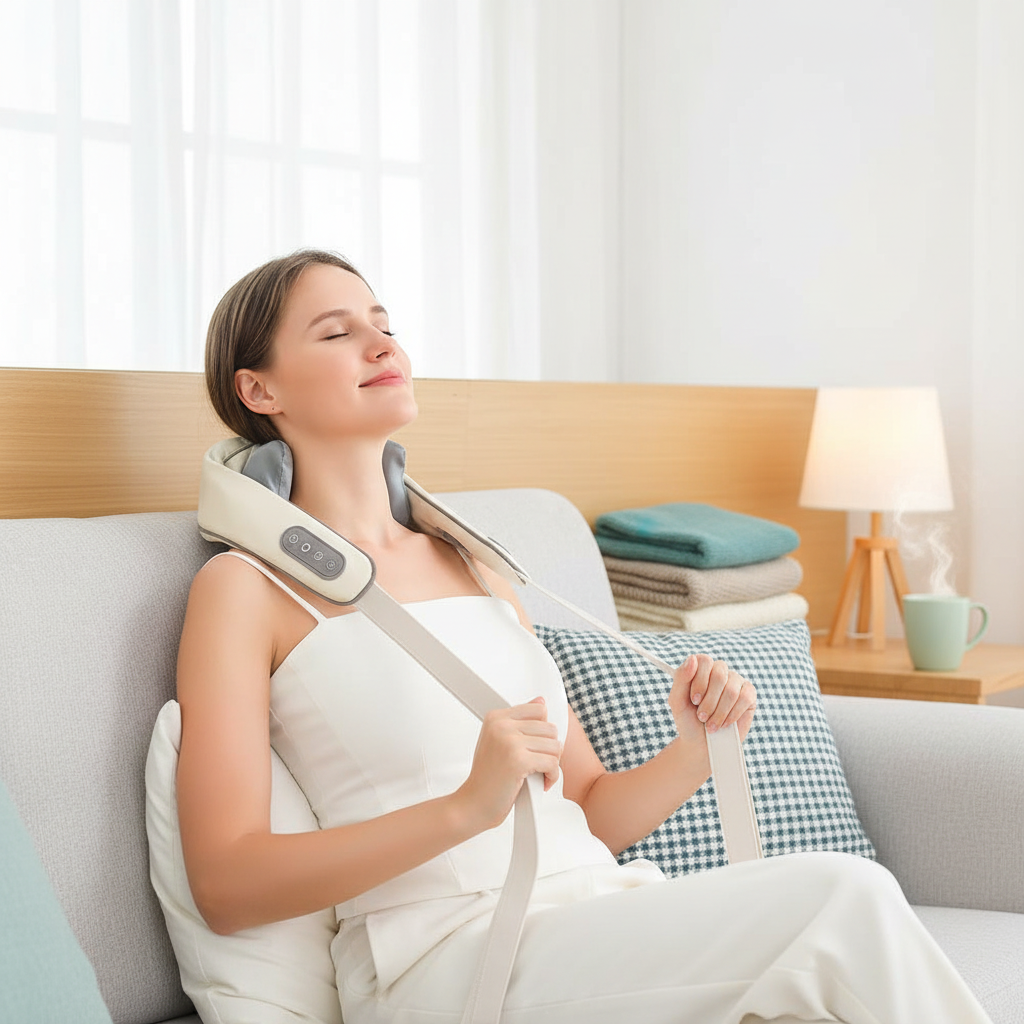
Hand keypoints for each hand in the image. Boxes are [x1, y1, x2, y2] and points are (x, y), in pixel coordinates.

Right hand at [455, 697, 561, 832]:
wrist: (473, 804)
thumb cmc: (487, 777)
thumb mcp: (500, 741)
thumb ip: (520, 722)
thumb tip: (541, 701)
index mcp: (496, 717)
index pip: (539, 710)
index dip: (542, 732)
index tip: (535, 746)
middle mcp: (501, 726)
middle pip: (550, 728)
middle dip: (549, 750)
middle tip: (537, 764)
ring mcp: (509, 742)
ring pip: (555, 746)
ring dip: (552, 764)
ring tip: (537, 773)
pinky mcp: (518, 761)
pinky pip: (553, 763)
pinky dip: (552, 776)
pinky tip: (541, 782)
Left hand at [667, 654, 755, 745]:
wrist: (701, 743)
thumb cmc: (688, 720)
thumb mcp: (677, 701)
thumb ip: (681, 678)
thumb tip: (692, 658)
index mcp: (700, 668)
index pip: (704, 660)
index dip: (700, 681)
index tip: (694, 700)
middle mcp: (719, 671)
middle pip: (719, 675)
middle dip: (709, 701)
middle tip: (701, 716)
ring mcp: (735, 681)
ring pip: (731, 690)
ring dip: (719, 712)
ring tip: (711, 725)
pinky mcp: (749, 695)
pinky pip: (745, 698)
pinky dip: (732, 715)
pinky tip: (724, 724)